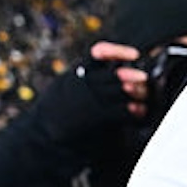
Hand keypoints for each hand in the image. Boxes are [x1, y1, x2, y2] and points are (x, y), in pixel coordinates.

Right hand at [34, 41, 149, 147]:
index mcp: (78, 72)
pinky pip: (123, 111)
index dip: (117, 51)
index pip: (98, 53)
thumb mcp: (66, 86)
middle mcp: (84, 83)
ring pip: (123, 91)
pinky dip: (136, 112)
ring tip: (142, 97)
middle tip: (143, 78)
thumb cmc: (59, 111)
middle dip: (132, 77)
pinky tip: (139, 113)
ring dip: (138, 93)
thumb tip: (115, 71)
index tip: (134, 54)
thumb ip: (86, 77)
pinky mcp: (96, 116)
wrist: (43, 135)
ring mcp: (90, 99)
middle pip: (115, 75)